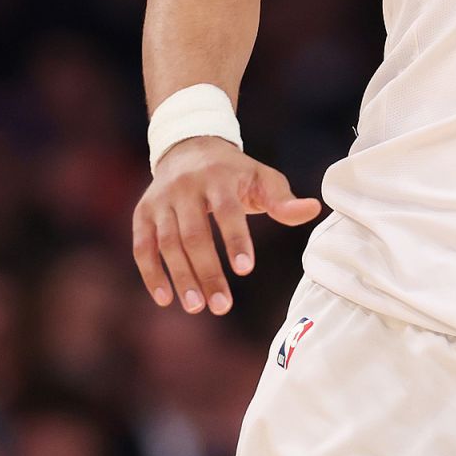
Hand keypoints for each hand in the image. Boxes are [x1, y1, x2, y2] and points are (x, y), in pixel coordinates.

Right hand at [131, 137, 321, 314]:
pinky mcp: (143, 213)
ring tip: (197, 307)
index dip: (235, 239)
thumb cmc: (234, 172)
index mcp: (218, 177)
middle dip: (207, 272)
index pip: (227, 211)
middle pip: (193, 234)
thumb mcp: (262, 178)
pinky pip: (142, 247)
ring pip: (167, 244)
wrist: (189, 148)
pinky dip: (151, 274)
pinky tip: (165, 299)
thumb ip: (283, 200)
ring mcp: (160, 201)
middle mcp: (185, 187)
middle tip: (222, 307)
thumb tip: (313, 210)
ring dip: (181, 278)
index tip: (245, 270)